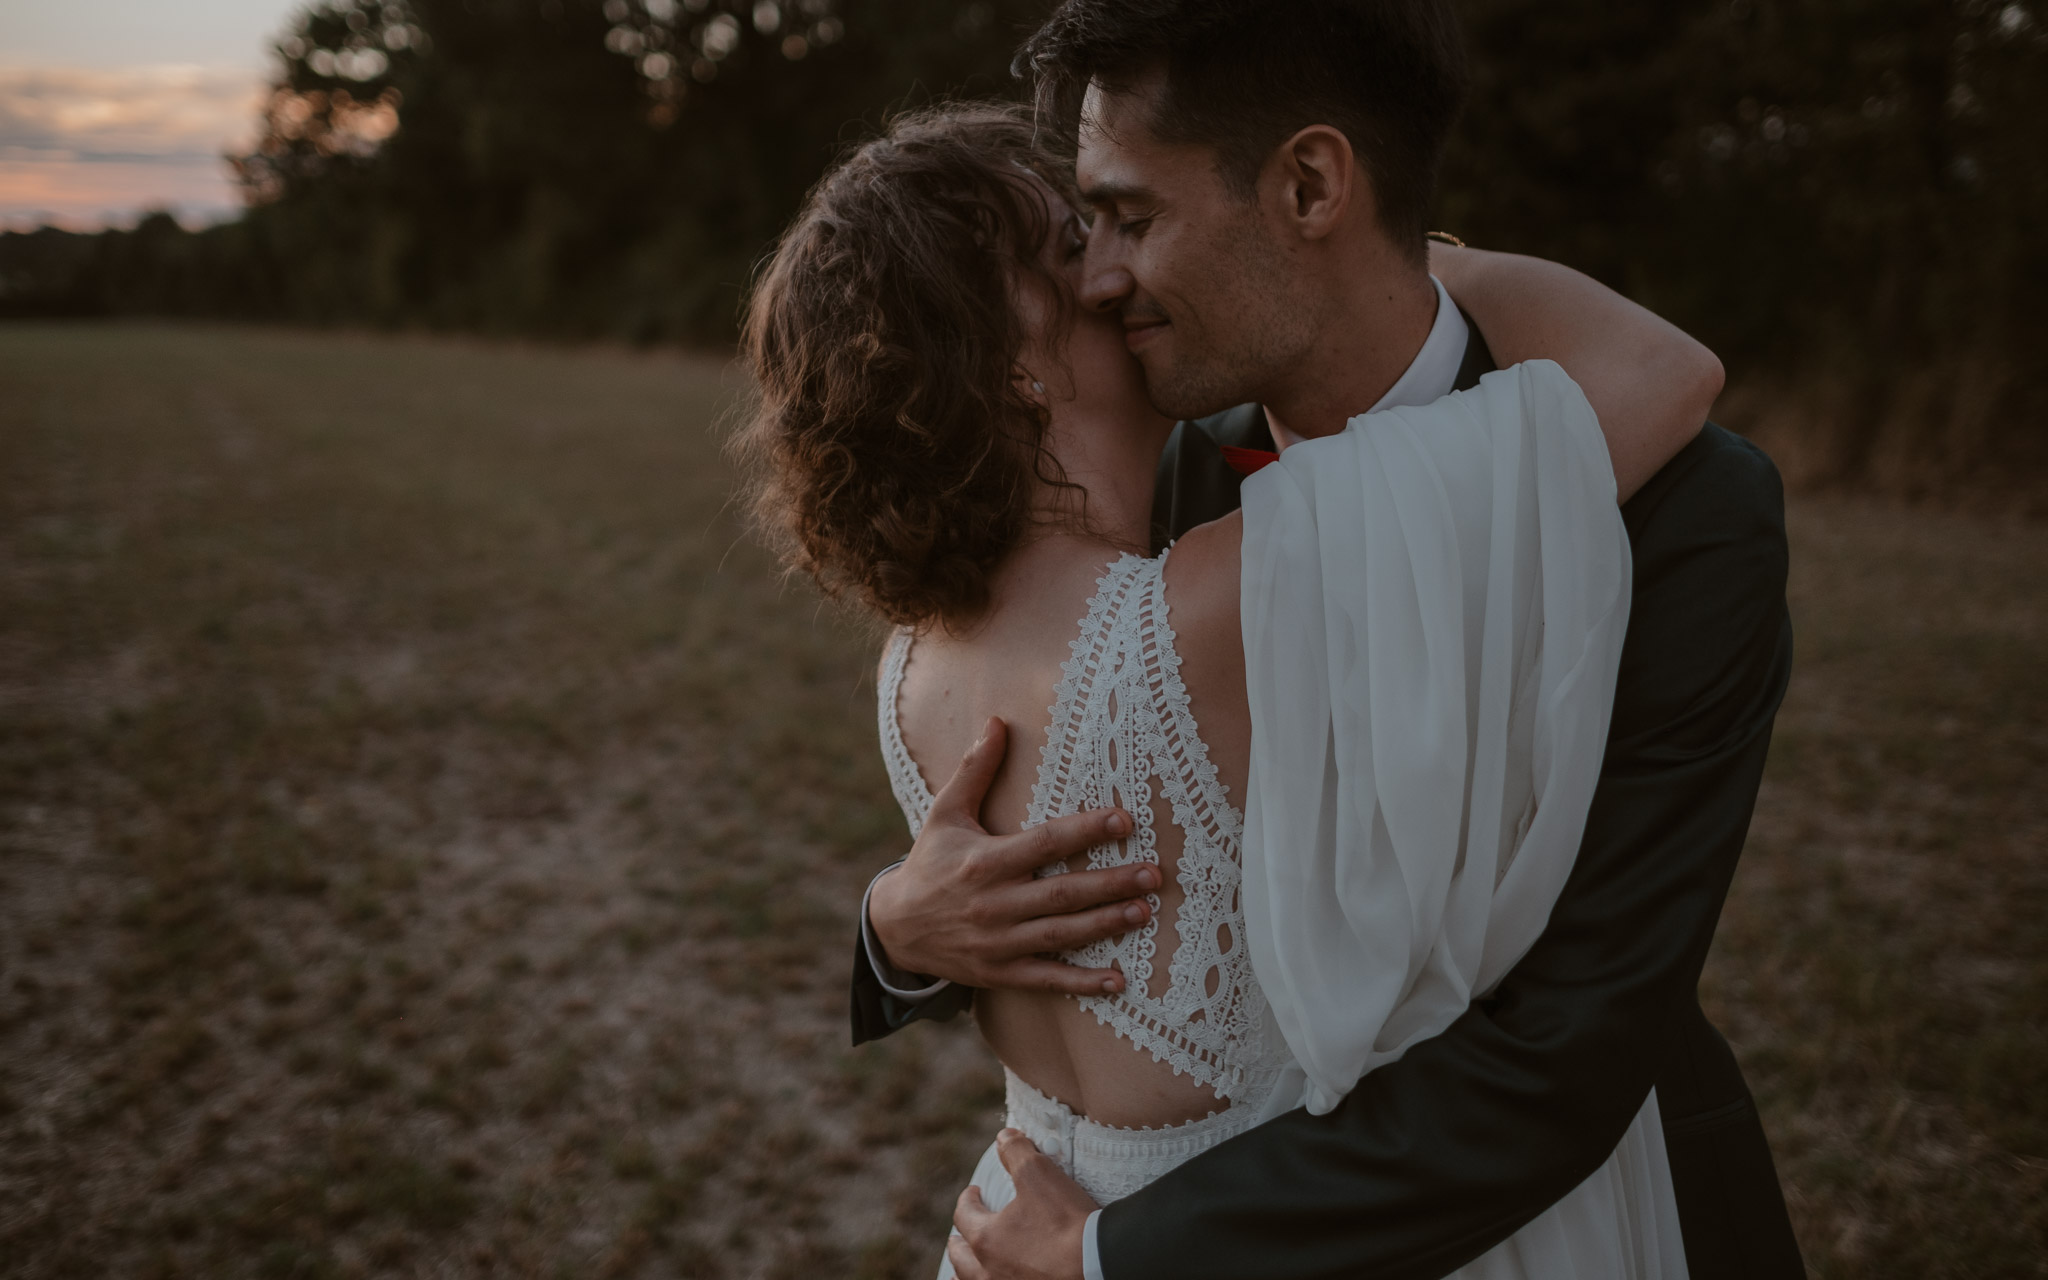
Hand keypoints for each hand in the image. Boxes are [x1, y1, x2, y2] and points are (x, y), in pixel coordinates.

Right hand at [870, 716, 1157, 996]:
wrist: (895, 928)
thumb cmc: (930, 863)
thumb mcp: (944, 813)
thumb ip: (975, 769)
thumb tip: (999, 721)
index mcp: (986, 861)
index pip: (1045, 843)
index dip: (1086, 831)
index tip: (1125, 820)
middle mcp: (994, 903)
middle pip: (1062, 893)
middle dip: (1111, 883)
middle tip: (1153, 874)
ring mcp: (998, 941)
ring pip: (1061, 934)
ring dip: (1105, 924)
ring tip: (1144, 912)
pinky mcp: (1000, 972)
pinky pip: (1046, 978)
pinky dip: (1082, 982)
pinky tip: (1118, 981)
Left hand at [948, 1130, 1095, 1279]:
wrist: (1098, 1263)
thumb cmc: (1066, 1222)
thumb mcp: (1039, 1173)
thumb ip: (1017, 1151)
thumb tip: (1004, 1137)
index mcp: (985, 1238)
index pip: (964, 1215)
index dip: (968, 1199)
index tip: (976, 1192)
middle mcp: (986, 1270)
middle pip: (960, 1256)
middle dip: (960, 1240)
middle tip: (963, 1232)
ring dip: (965, 1271)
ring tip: (966, 1267)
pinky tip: (997, 1279)